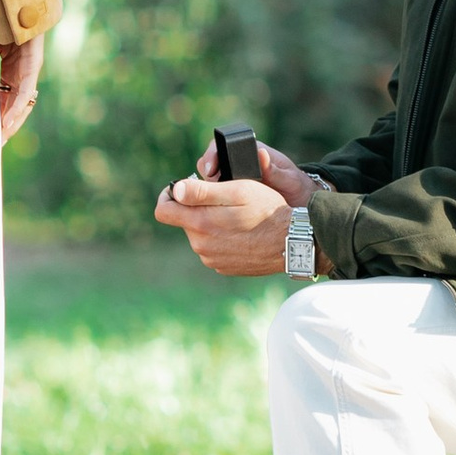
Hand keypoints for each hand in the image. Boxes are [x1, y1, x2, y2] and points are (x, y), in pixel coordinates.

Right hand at [0, 36, 43, 140]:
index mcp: (11, 69)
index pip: (4, 101)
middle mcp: (22, 71)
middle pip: (14, 107)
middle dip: (3, 128)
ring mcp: (29, 67)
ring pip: (21, 103)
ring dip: (10, 124)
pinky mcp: (32, 61)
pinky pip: (24, 89)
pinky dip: (15, 107)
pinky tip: (6, 122)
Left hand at [153, 173, 301, 274]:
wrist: (292, 241)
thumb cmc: (267, 210)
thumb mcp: (237, 190)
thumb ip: (201, 191)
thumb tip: (175, 190)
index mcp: (199, 223)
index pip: (163, 211)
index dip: (169, 195)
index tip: (183, 187)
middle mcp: (200, 245)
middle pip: (184, 221)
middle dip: (196, 208)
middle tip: (223, 199)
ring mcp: (212, 259)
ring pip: (199, 234)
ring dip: (210, 223)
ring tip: (236, 216)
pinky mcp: (223, 267)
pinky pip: (213, 248)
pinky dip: (221, 238)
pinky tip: (242, 233)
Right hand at [187, 133, 314, 203]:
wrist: (299, 206)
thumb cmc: (296, 187)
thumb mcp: (289, 179)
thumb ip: (275, 170)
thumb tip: (261, 154)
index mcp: (249, 153)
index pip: (221, 147)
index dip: (212, 156)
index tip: (211, 170)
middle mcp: (237, 166)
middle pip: (209, 165)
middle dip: (204, 176)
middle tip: (208, 189)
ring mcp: (232, 182)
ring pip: (207, 184)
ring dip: (205, 193)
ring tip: (212, 204)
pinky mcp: (229, 199)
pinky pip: (213, 200)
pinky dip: (211, 206)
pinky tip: (216, 215)